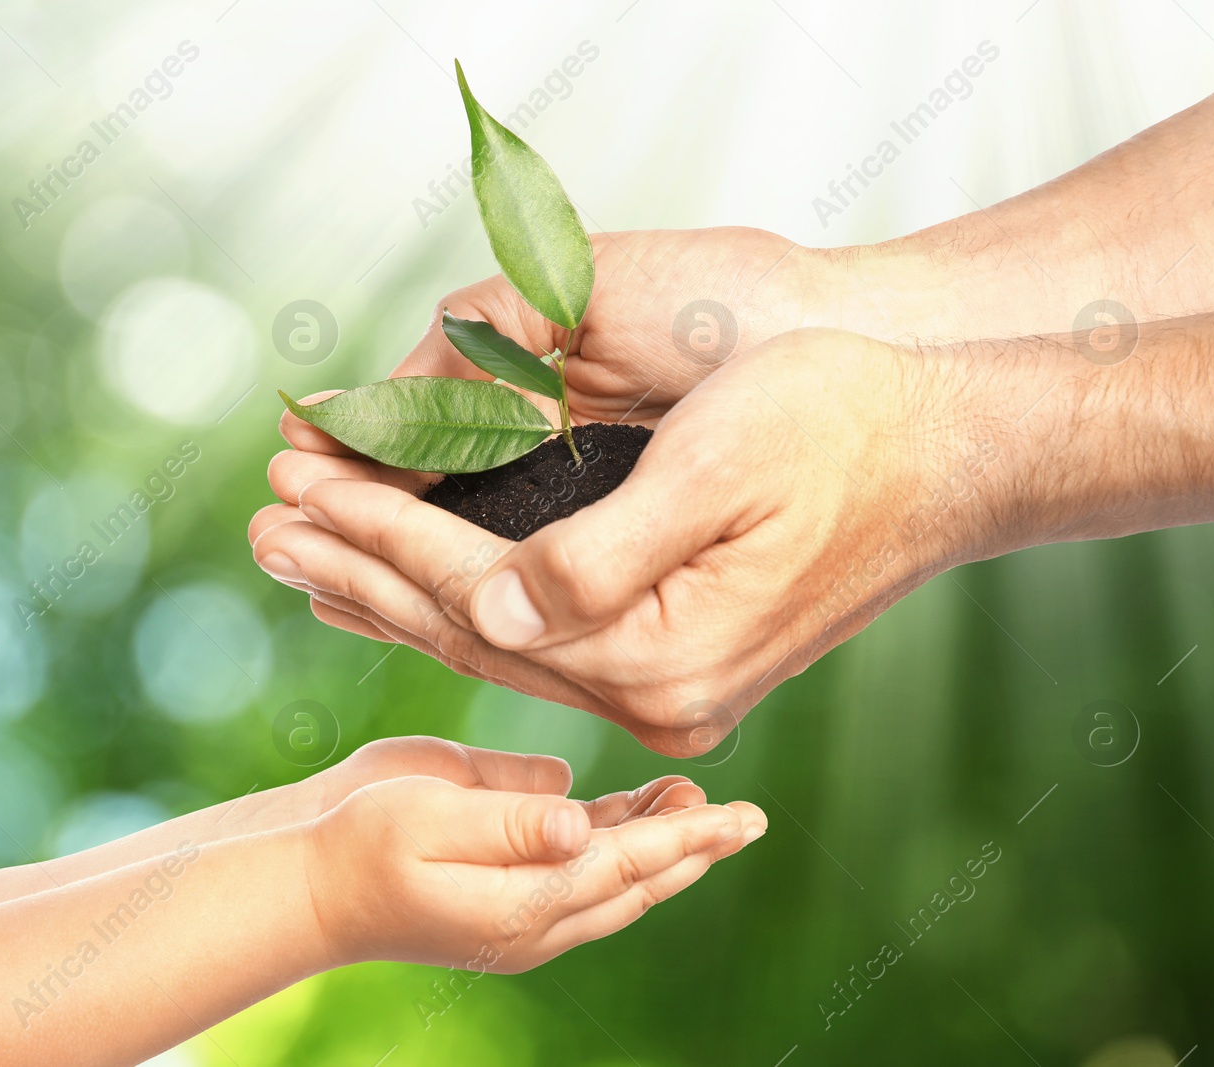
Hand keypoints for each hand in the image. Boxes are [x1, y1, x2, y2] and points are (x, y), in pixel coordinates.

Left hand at [254, 328, 1017, 752]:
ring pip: (497, 642)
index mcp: (660, 653)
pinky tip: (412, 584)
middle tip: (262, 520)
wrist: (951, 453)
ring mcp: (668, 690)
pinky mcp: (676, 664)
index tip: (298, 479)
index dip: (381, 530)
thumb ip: (592, 554)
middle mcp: (658, 694)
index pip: (476, 594)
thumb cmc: (845, 428)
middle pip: (471, 632)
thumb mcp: (720, 467)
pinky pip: (538, 639)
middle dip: (362, 566)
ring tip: (306, 552)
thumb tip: (483, 604)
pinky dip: (464, 602)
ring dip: (397, 589)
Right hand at [304, 773, 764, 971]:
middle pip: (635, 883)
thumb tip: (577, 819)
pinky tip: (632, 816)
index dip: (686, 838)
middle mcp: (534, 921)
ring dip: (659, 848)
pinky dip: (616, 848)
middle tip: (747, 819)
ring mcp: (522, 919)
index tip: (740, 818)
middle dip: (692, 849)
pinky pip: (580, 878)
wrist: (310, 887)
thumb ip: (505, 817)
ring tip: (698, 807)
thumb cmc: (358, 842)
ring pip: (614, 886)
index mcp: (521, 901)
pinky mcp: (506, 903)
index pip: (626, 865)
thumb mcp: (423, 815)